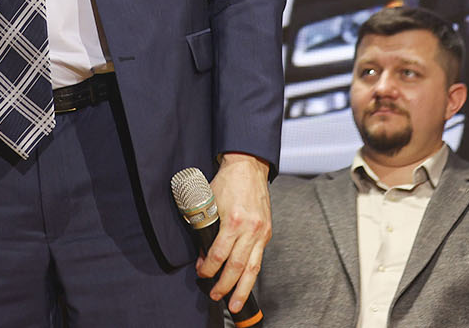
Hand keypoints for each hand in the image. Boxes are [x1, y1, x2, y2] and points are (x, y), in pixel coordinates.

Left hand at [197, 152, 271, 314]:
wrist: (248, 166)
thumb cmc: (226, 182)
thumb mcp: (208, 202)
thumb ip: (205, 227)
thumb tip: (202, 253)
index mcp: (234, 221)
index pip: (219, 254)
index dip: (209, 268)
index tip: (202, 274)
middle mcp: (250, 229)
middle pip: (238, 267)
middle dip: (225, 286)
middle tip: (216, 296)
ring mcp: (261, 232)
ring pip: (253, 268)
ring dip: (243, 289)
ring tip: (235, 303)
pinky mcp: (266, 232)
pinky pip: (258, 258)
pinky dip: (251, 274)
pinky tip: (245, 283)